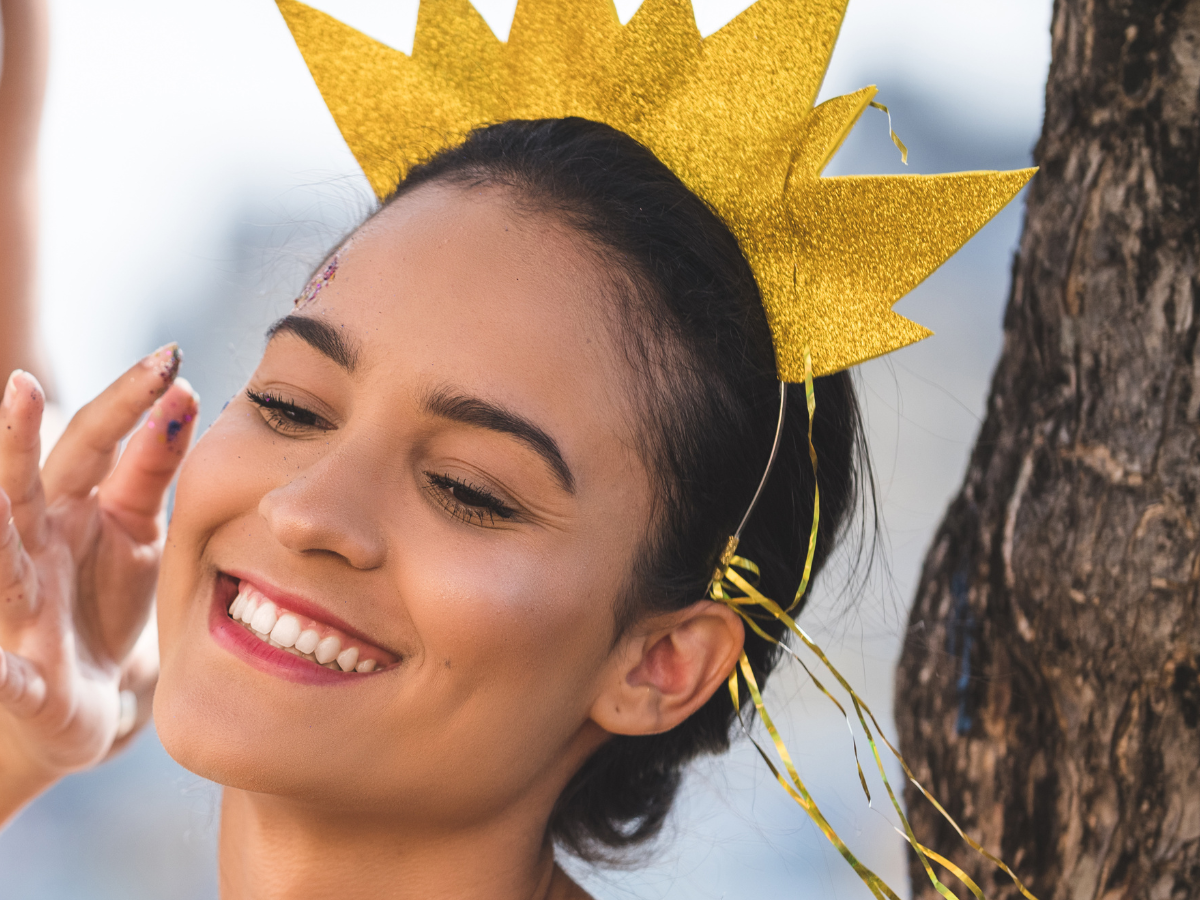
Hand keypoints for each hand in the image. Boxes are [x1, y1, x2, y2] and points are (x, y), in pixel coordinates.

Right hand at [0, 345, 197, 820]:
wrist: (89, 696)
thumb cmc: (105, 599)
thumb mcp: (140, 527)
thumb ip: (153, 467)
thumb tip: (185, 393)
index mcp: (71, 506)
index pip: (97, 442)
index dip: (128, 401)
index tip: (170, 356)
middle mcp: (34, 547)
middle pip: (26, 486)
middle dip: (20, 439)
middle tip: (24, 385)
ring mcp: (21, 610)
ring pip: (2, 566)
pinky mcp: (24, 679)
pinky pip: (7, 676)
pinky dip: (1, 672)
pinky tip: (0, 665)